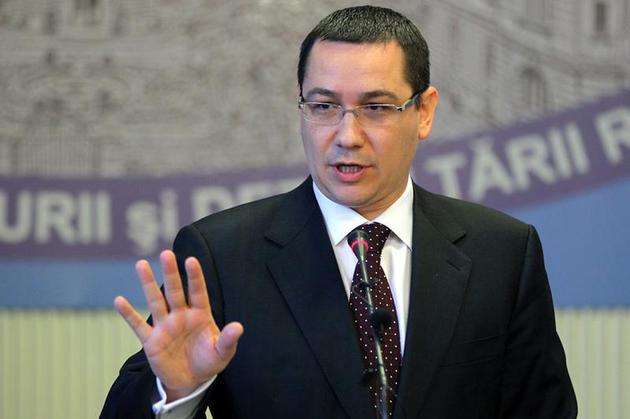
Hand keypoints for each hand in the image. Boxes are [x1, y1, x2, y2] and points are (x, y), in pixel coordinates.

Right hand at [114, 250, 242, 400]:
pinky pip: (138, 325)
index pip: (198, 292)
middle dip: (171, 273)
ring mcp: (165, 326)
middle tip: (166, 253)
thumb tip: (239, 327)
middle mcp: (181, 315)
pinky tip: (119, 300)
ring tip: (141, 264)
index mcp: (200, 315)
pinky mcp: (151, 340)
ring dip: (148, 283)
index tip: (191, 260)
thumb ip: (228, 339)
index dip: (195, 277)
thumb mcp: (222, 352)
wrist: (190, 380)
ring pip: (155, 301)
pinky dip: (129, 314)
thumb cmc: (209, 361)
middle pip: (175, 291)